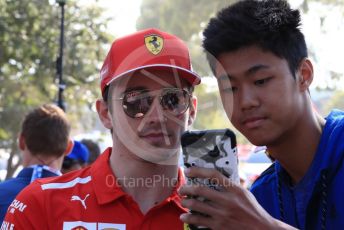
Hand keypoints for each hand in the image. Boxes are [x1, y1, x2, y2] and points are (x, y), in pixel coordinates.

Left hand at [178, 167, 294, 229]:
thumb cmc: (253, 210)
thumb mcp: (244, 194)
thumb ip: (230, 186)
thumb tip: (214, 177)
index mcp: (235, 189)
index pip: (213, 174)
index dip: (198, 171)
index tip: (189, 171)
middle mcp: (228, 201)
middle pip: (201, 190)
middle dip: (187, 188)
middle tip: (182, 189)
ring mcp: (222, 214)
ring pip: (196, 205)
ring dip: (186, 202)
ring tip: (183, 201)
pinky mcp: (219, 226)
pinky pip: (199, 220)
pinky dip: (189, 218)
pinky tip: (184, 216)